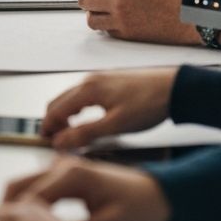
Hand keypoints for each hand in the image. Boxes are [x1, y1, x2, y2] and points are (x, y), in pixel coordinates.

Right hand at [4, 155, 170, 220]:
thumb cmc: (142, 208)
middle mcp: (65, 164)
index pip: (30, 197)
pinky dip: (28, 205)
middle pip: (19, 184)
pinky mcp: (67, 174)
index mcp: (73, 173)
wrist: (160, 196)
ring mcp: (65, 166)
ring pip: (25, 184)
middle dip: (8, 212)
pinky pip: (37, 187)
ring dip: (17, 208)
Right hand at [40, 69, 176, 149]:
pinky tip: (88, 120)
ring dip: (65, 115)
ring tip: (70, 134)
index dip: (48, 127)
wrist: (174, 88)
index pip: (56, 109)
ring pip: (72, 97)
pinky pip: (84, 95)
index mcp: (88, 89)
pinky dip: (77, 109)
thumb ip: (86, 133)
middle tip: (55, 141)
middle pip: (60, 101)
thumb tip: (61, 141)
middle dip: (53, 121)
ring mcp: (101, 78)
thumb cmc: (149, 104)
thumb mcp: (116, 125)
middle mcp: (91, 80)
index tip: (46, 142)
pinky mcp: (110, 81)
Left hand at [77, 0, 197, 44]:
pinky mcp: (128, 35)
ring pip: (92, 19)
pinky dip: (104, 23)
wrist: (189, 20)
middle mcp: (120, 5)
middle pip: (86, 0)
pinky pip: (105, 31)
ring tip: (98, 6)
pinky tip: (112, 16)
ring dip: (91, 11)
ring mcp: (122, 22)